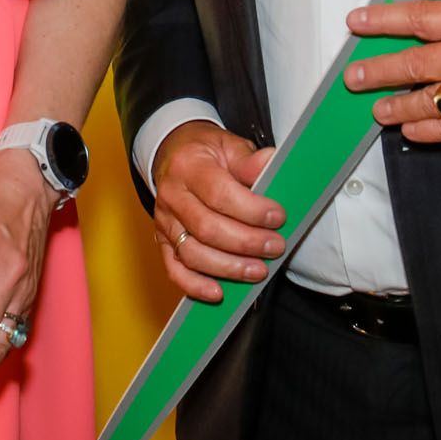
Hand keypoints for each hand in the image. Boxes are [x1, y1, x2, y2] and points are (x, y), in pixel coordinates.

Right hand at [149, 122, 283, 303]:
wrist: (175, 154)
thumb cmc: (206, 152)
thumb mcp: (229, 146)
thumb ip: (249, 160)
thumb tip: (270, 162)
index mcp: (188, 166)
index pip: (219, 193)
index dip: (251, 210)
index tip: (277, 218)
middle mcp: (172, 195)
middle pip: (207, 228)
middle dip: (246, 243)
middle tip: (275, 247)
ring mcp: (164, 221)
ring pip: (192, 253)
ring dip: (228, 268)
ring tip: (258, 270)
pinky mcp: (162, 241)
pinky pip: (174, 269)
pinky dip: (195, 286)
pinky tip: (219, 293)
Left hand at [345, 2, 440, 153]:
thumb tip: (411, 36)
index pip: (420, 18)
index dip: (383, 21)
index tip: (356, 24)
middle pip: (414, 63)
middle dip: (377, 71)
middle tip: (354, 76)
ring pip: (425, 102)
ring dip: (395, 107)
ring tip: (379, 109)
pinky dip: (424, 130)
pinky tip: (411, 129)